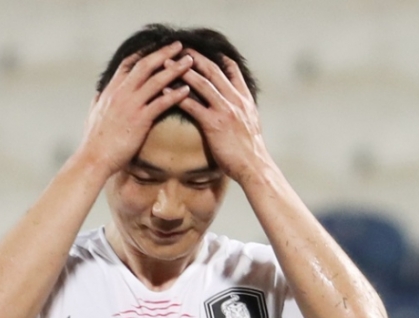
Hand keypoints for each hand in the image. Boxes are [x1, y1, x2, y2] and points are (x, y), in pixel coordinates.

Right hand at [78, 42, 193, 176]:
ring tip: (190, 62)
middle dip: (164, 53)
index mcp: (110, 91)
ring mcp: (130, 105)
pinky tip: (187, 90)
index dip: (144, 53)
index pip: (128, 64)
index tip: (158, 47)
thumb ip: (97, 102)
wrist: (93, 158)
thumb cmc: (94, 141)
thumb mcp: (92, 115)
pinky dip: (175, 94)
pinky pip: (160, 103)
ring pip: (156, 80)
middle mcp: (120, 93)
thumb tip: (98, 94)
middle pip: (145, 65)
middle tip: (179, 46)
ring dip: (175, 69)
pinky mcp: (139, 120)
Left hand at [174, 49, 270, 183]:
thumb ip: (244, 111)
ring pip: (202, 83)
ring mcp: (225, 110)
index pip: (232, 70)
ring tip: (167, 63)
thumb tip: (239, 108)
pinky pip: (192, 105)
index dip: (217, 58)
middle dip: (196, 58)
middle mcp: (236, 100)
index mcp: (244, 100)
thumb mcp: (252, 125)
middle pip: (214, 71)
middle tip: (180, 49)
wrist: (254, 167)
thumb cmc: (250, 152)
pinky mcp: (214, 123)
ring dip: (182, 71)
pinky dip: (177, 96)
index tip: (204, 50)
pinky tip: (164, 90)